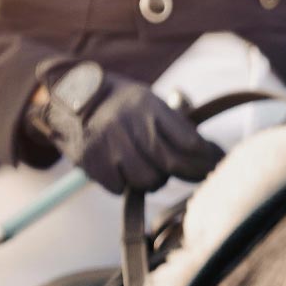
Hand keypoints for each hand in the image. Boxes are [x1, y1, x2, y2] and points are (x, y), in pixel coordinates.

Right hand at [30, 61, 222, 193]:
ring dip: (152, 179)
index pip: (190, 142)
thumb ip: (175, 124)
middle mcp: (130, 123)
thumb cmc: (121, 104)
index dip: (207, 159)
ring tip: (146, 166)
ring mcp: (109, 143)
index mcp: (150, 106)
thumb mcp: (149, 101)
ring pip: (148, 181)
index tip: (214, 165)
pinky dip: (125, 184)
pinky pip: (121, 188)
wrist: (70, 97)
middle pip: (172, 165)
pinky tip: (121, 169)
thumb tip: (209, 154)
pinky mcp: (92, 161)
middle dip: (185, 173)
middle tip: (187, 172)